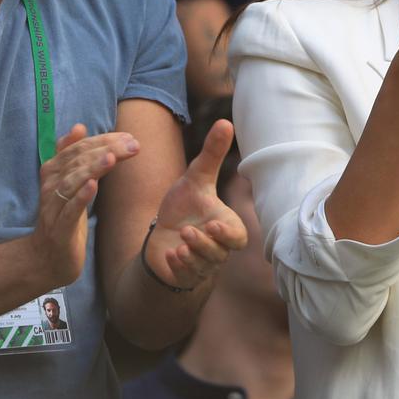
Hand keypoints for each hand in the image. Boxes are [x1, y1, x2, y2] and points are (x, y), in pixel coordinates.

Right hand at [30, 125, 140, 285]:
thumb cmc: (62, 217)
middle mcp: (50, 185)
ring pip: (71, 182)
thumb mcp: (68, 184)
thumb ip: (72, 155)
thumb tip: (78, 126)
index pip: (79, 148)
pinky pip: (69, 210)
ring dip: (92, 168)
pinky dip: (80, 196)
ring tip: (112, 158)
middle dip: (106, 150)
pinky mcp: (59, 229)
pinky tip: (94, 186)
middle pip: (77, 161)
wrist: (46, 258)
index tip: (129, 137)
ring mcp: (53, 207)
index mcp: (53, 171)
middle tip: (133, 145)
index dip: (103, 140)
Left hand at [147, 119, 247, 289]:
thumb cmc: (184, 206)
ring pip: (203, 266)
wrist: (160, 232)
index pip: (237, 237)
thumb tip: (225, 121)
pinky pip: (186, 277)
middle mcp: (216, 249)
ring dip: (192, 254)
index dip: (227, 234)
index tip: (213, 222)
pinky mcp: (183, 276)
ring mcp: (201, 265)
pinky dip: (179, 267)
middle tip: (189, 231)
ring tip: (179, 240)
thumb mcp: (196, 178)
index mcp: (224, 227)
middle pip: (220, 254)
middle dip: (206, 244)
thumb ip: (212, 154)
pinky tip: (170, 254)